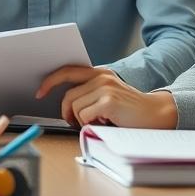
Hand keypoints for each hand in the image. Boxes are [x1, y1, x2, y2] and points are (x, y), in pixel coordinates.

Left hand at [36, 65, 176, 128]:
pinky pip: (84, 115)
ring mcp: (105, 87)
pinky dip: (89, 124)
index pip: (67, 71)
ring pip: (75, 107)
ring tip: (96, 122)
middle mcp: (101, 76)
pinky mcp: (109, 101)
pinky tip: (103, 123)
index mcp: (99, 73)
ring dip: (81, 120)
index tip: (39, 92)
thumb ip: (88, 93)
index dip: (50, 81)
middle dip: (66, 112)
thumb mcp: (106, 95)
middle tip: (71, 122)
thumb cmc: (128, 110)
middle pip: (68, 95)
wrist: (155, 114)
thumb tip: (64, 103)